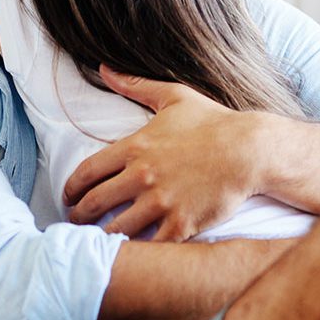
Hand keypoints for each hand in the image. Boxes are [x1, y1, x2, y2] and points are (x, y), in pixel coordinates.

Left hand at [63, 65, 268, 241]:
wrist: (250, 150)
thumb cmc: (214, 122)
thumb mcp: (175, 96)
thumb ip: (136, 85)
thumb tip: (104, 68)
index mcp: (135, 147)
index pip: (86, 173)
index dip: (71, 189)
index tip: (69, 198)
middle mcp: (142, 176)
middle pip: (94, 204)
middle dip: (79, 216)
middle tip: (77, 222)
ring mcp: (161, 202)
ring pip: (116, 229)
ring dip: (104, 237)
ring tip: (101, 240)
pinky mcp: (181, 223)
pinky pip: (150, 245)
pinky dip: (139, 251)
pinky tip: (135, 251)